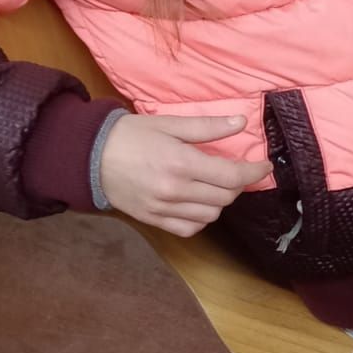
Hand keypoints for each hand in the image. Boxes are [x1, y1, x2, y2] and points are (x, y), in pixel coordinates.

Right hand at [100, 112, 268, 236]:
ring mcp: (164, 208)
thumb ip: (207, 127)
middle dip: (238, 185)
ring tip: (214, 185)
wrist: (88, 156)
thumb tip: (241, 123)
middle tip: (236, 172)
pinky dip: (201, 219)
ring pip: (211, 216)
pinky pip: (190, 229)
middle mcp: (175, 190)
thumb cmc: (129, 135)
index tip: (264, 167)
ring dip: (220, 202)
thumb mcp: (168, 124)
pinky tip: (197, 203)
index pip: (232, 175)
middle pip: (226, 197)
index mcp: (182, 163)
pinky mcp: (153, 220)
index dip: (254, 172)